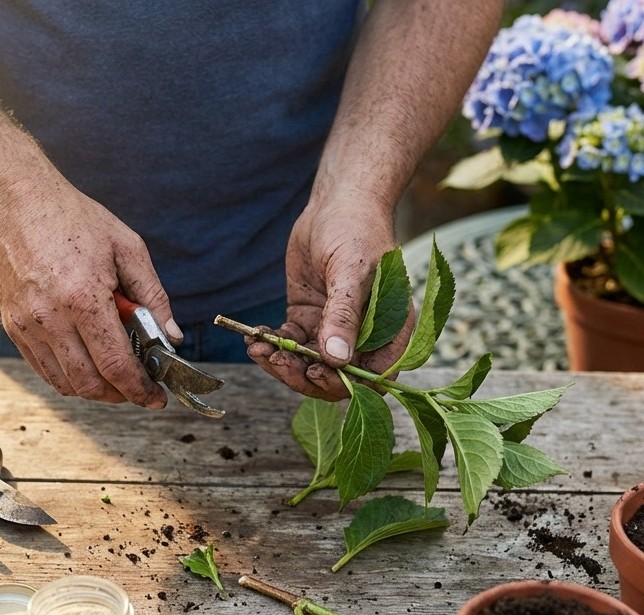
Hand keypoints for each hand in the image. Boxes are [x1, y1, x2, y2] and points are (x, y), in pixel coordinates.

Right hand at [0, 173, 179, 407]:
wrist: (17, 203)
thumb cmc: (75, 220)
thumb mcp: (128, 249)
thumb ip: (153, 297)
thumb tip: (171, 337)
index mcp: (83, 297)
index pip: (115, 364)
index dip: (140, 389)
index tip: (155, 398)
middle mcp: (50, 317)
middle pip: (89, 383)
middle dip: (120, 395)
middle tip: (139, 387)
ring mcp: (26, 325)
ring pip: (64, 383)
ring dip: (95, 390)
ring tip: (115, 377)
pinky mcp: (12, 326)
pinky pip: (43, 369)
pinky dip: (69, 377)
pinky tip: (88, 364)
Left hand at [247, 196, 410, 399]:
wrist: (336, 203)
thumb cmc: (356, 231)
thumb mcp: (351, 272)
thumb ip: (344, 315)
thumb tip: (337, 359)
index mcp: (389, 331)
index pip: (371, 377)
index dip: (343, 383)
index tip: (314, 370)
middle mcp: (364, 337)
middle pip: (335, 378)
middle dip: (303, 376)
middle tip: (275, 360)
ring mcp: (333, 330)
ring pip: (308, 365)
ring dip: (282, 363)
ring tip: (257, 348)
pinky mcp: (308, 320)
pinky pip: (290, 344)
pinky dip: (272, 344)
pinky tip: (253, 337)